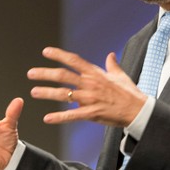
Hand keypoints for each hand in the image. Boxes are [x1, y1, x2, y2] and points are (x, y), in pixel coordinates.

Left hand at [27, 47, 146, 126]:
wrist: (138, 110)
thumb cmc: (129, 93)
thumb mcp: (120, 75)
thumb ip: (112, 65)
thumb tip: (110, 55)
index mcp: (95, 73)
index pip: (74, 60)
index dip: (59, 55)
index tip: (45, 52)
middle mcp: (90, 84)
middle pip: (63, 76)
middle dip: (45, 73)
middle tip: (31, 73)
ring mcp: (90, 98)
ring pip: (64, 94)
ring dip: (47, 93)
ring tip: (34, 92)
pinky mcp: (92, 113)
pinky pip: (72, 115)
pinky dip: (59, 117)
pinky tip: (47, 118)